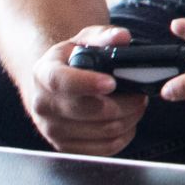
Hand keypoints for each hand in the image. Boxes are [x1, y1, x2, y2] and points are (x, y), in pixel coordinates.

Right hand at [24, 23, 149, 155]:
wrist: (53, 87)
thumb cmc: (72, 61)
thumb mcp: (83, 41)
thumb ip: (103, 36)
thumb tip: (122, 37)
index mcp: (44, 74)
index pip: (62, 82)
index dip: (87, 83)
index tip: (111, 82)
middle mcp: (43, 105)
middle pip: (90, 110)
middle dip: (125, 102)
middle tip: (141, 94)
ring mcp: (52, 130)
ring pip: (103, 131)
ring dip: (130, 118)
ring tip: (136, 105)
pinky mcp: (66, 148)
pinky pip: (105, 148)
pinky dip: (124, 136)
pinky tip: (127, 121)